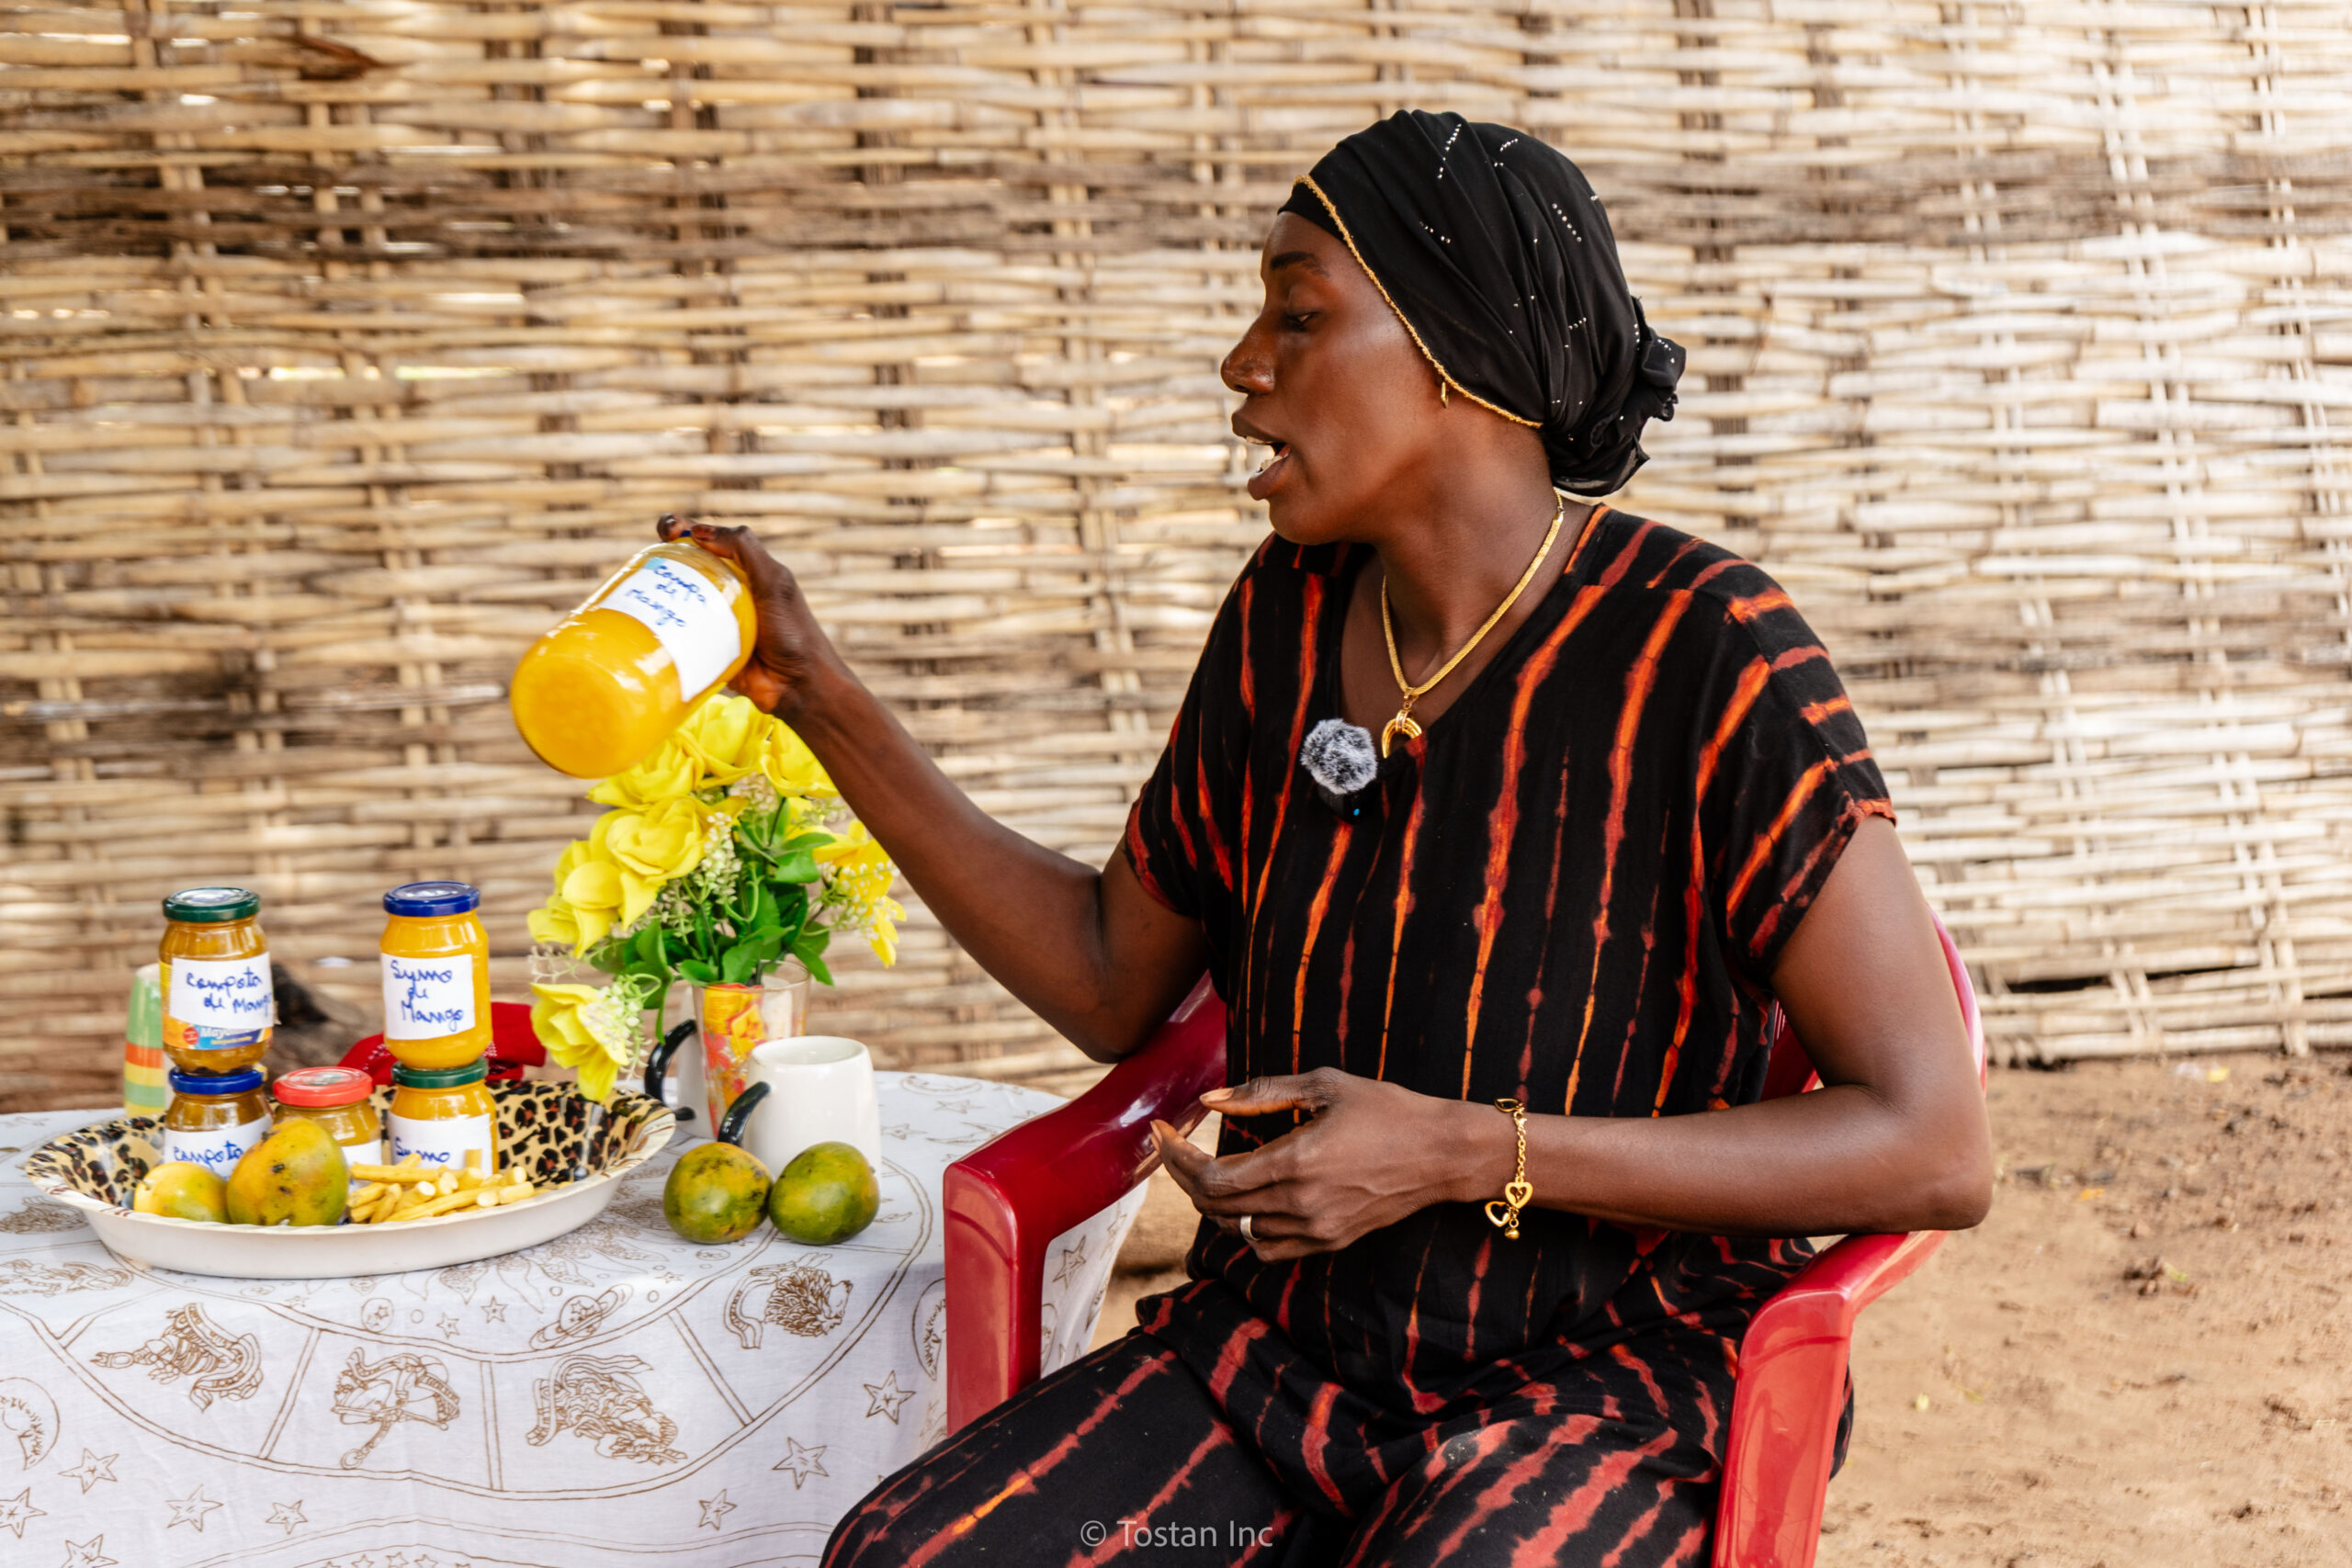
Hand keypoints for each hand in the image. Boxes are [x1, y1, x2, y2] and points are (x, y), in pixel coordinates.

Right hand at [655, 516, 843, 718]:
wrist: (796, 686)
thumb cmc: (792, 632)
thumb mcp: (775, 582)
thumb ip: (745, 549)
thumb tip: (698, 531)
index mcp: (742, 569)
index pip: (706, 539)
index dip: (683, 528)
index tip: (669, 531)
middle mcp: (723, 591)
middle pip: (682, 566)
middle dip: (660, 555)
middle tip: (651, 557)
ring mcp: (709, 620)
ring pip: (673, 599)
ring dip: (652, 592)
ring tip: (638, 589)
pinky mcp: (701, 647)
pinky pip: (673, 634)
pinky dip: (656, 627)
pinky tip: (640, 622)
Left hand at [1150, 1068, 1498, 1261]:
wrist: (1443, 1153)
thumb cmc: (1387, 1110)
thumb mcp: (1324, 1085)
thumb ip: (1262, 1091)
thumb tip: (1208, 1099)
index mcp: (1295, 1160)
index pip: (1211, 1177)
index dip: (1177, 1157)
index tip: (1162, 1133)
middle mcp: (1300, 1203)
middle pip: (1215, 1206)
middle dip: (1183, 1176)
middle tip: (1173, 1148)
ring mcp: (1316, 1229)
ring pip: (1238, 1230)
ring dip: (1213, 1203)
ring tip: (1204, 1171)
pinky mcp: (1330, 1242)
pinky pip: (1269, 1248)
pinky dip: (1245, 1229)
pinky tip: (1245, 1203)